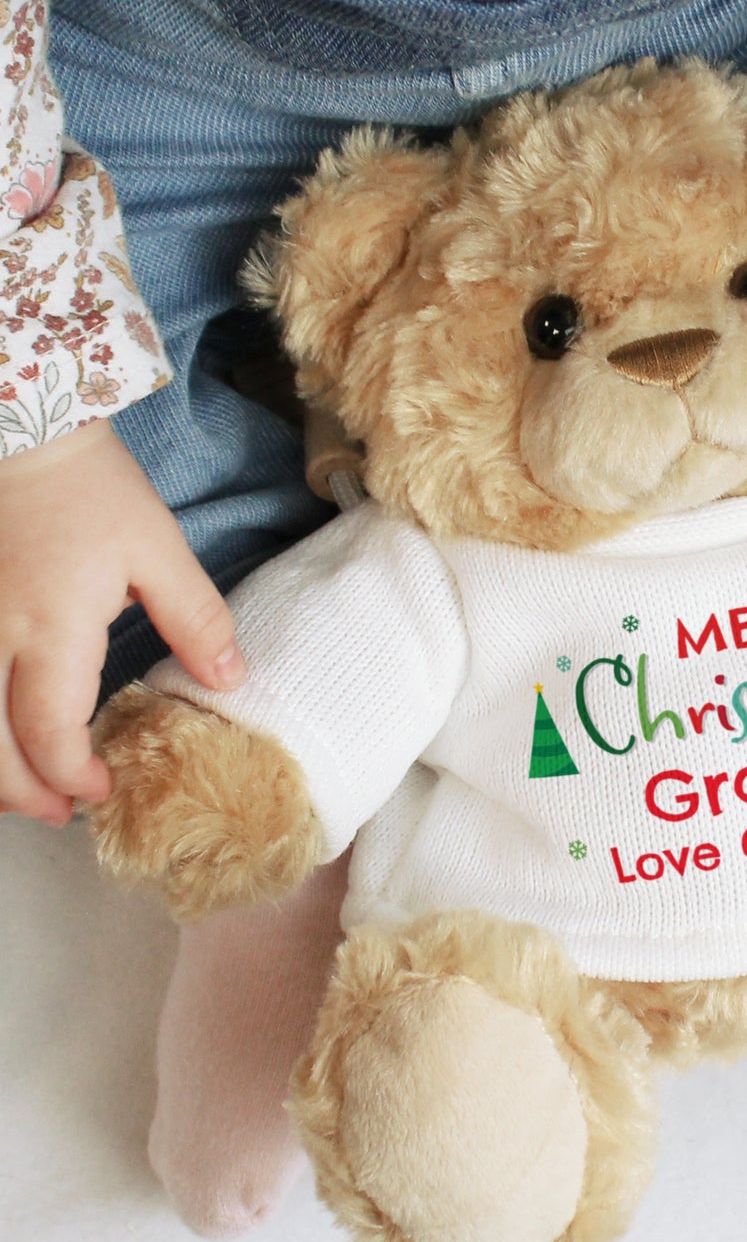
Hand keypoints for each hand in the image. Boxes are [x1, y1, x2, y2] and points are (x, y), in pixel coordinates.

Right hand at [0, 419, 245, 824]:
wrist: (14, 429)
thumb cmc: (87, 487)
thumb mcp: (156, 548)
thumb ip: (195, 618)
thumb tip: (230, 679)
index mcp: (49, 630)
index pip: (49, 731)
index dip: (72, 774)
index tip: (103, 789)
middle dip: (22, 793)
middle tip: (60, 811)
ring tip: (24, 790)